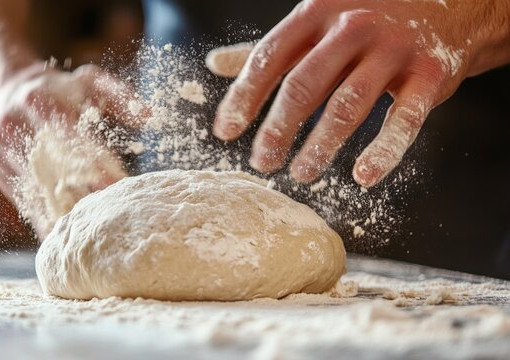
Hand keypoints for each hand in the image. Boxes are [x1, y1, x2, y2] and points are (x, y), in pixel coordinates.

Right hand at [0, 63, 142, 235]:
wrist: (9, 89)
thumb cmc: (60, 87)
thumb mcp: (89, 81)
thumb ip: (119, 96)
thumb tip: (150, 116)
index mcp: (39, 101)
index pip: (67, 137)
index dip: (91, 163)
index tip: (115, 185)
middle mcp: (13, 126)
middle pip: (50, 167)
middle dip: (80, 193)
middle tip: (107, 216)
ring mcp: (1, 151)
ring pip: (34, 188)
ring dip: (61, 211)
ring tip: (88, 234)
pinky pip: (23, 198)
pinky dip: (44, 216)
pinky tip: (64, 234)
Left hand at [211, 0, 509, 186]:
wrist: (449, 4)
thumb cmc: (365, 21)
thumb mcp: (314, 24)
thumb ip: (270, 49)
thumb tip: (215, 63)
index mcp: (317, 13)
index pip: (270, 57)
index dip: (244, 97)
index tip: (225, 131)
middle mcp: (352, 27)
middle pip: (304, 84)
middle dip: (278, 129)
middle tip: (261, 162)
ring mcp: (392, 49)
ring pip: (348, 105)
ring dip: (321, 146)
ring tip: (302, 174)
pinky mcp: (429, 74)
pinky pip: (404, 119)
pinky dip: (384, 151)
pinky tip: (362, 176)